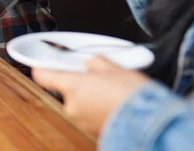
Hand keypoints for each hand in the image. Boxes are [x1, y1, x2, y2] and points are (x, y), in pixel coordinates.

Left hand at [32, 57, 149, 134]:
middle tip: (97, 76)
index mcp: (72, 85)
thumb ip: (94, 62)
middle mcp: (72, 105)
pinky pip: (90, 114)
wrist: (152, 123)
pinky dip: (98, 108)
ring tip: (112, 91)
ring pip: (79, 102)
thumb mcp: (114, 67)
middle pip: (65, 88)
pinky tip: (114, 104)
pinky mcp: (93, 131)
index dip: (41, 67)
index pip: (42, 75)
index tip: (45, 62)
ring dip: (90, 96)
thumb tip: (91, 64)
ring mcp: (82, 121)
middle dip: (79, 81)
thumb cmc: (132, 94)